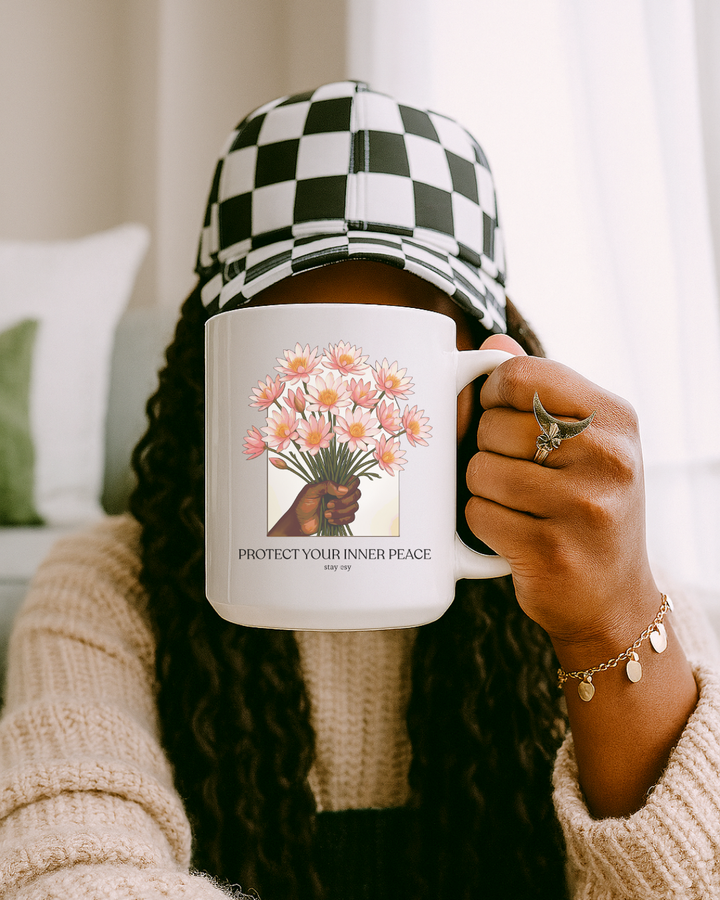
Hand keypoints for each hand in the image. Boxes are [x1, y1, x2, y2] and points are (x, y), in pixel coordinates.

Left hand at [268, 476, 360, 536]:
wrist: (299, 523)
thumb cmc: (302, 505)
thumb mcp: (311, 491)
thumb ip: (326, 486)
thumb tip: (343, 489)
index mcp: (334, 484)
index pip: (353, 480)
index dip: (350, 487)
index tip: (339, 494)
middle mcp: (340, 494)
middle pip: (357, 494)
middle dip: (344, 502)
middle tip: (329, 504)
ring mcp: (342, 506)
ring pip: (355, 507)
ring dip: (340, 512)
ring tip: (326, 513)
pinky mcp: (342, 517)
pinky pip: (351, 518)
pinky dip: (340, 520)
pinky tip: (329, 520)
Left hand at [465, 335, 659, 658]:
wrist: (613, 598)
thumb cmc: (587, 506)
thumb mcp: (583, 442)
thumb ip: (539, 390)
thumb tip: (491, 344)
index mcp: (613, 417)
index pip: (522, 374)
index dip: (492, 394)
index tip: (497, 413)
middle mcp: (607, 457)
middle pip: (492, 426)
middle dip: (486, 450)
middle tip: (516, 473)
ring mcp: (582, 506)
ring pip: (479, 471)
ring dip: (481, 489)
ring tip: (515, 504)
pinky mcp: (551, 550)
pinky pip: (478, 515)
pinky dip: (482, 524)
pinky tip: (512, 533)